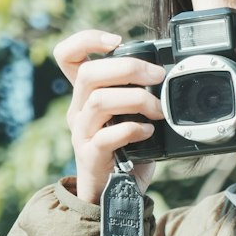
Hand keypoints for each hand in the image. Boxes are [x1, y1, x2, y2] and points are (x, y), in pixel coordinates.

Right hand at [53, 30, 164, 203]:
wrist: (117, 196)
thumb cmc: (129, 152)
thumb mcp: (132, 115)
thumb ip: (140, 93)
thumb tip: (169, 73)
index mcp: (86, 95)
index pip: (66, 55)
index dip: (85, 40)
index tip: (116, 41)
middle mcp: (78, 110)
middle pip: (88, 73)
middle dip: (128, 68)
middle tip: (158, 76)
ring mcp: (81, 133)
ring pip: (99, 101)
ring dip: (136, 100)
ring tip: (159, 111)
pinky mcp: (90, 156)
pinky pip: (106, 137)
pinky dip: (132, 130)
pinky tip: (148, 132)